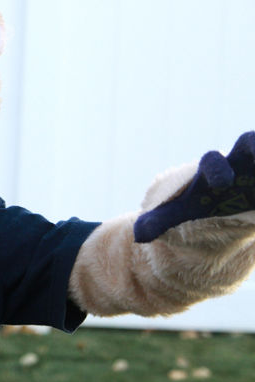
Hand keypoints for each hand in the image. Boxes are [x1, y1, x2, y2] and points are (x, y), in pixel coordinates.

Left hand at [134, 132, 254, 242]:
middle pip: (249, 146)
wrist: (223, 211)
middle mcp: (240, 165)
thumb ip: (157, 222)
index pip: (212, 162)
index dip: (217, 169)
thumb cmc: (198, 208)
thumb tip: (138, 236)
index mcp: (211, 171)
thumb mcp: (177, 216)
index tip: (222, 184)